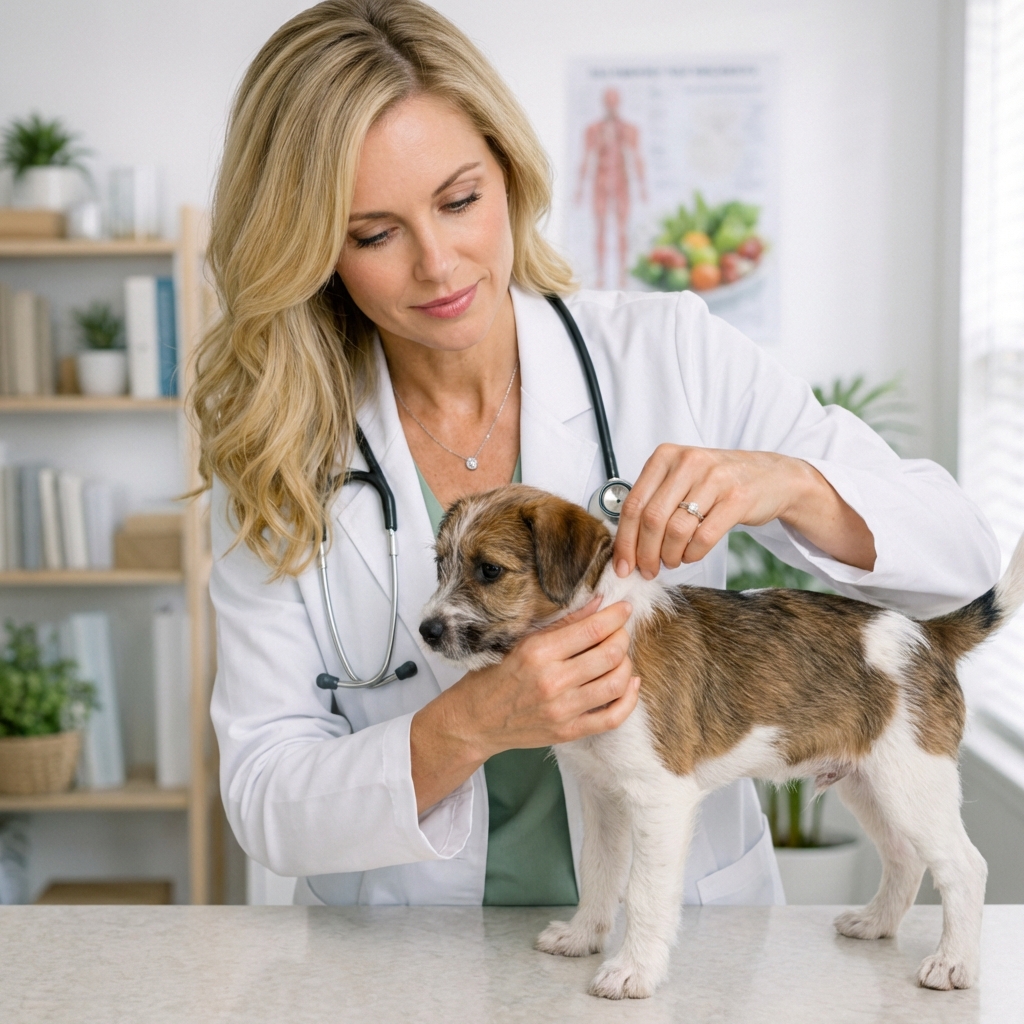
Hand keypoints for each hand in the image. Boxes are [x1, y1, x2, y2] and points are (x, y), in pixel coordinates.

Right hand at [410, 599, 639, 812]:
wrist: (475, 721)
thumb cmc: (495, 677)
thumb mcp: (522, 642)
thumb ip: (563, 624)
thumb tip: (598, 604)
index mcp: (538, 652)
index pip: (592, 629)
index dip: (616, 616)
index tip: (625, 609)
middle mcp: (552, 680)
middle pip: (610, 654)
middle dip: (623, 638)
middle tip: (620, 632)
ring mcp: (562, 710)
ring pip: (616, 683)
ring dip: (626, 664)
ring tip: (620, 657)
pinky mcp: (569, 732)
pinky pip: (613, 717)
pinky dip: (629, 699)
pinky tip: (629, 684)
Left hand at [613, 444, 875, 578]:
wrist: (773, 476)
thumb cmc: (718, 483)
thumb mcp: (681, 480)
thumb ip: (653, 502)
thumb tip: (625, 545)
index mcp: (666, 456)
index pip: (633, 504)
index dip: (624, 541)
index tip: (622, 565)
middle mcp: (688, 462)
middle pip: (651, 519)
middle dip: (644, 553)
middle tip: (647, 570)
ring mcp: (714, 478)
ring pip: (676, 530)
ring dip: (669, 555)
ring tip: (672, 561)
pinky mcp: (737, 497)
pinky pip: (704, 537)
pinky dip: (693, 554)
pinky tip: (691, 556)